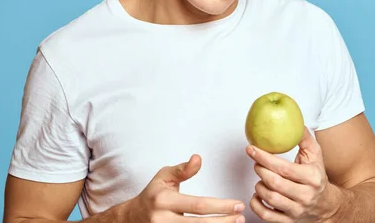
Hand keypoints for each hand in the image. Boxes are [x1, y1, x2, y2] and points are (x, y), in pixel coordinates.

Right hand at [128, 154, 245, 222]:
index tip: (238, 204)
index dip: (220, 206)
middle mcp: (163, 220)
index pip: (198, 205)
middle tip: (241, 217)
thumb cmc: (153, 194)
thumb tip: (198, 158)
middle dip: (224, 222)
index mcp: (163, 200)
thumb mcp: (164, 177)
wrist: (132, 218)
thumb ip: (182, 169)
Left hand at [245, 126, 338, 222]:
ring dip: (259, 185)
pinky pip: (266, 216)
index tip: (251, 149)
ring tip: (260, 177)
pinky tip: (257, 194)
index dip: (264, 158)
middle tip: (256, 162)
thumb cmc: (317, 177)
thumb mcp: (315, 155)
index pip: (284, 168)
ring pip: (270, 198)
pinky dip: (256, 204)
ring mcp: (296, 211)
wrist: (327, 206)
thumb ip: (303, 138)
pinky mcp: (288, 222)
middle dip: (260, 170)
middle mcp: (305, 196)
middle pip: (275, 183)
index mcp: (312, 178)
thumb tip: (293, 121)